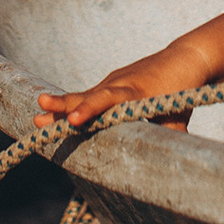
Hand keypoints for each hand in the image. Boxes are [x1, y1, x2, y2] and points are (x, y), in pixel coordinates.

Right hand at [36, 41, 212, 131]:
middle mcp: (120, 84)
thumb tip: (173, 165)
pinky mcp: (109, 85)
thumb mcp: (179, 116)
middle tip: (41, 108)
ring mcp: (112, 83)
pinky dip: (70, 106)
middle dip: (65, 105)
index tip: (75, 121)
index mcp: (137, 91)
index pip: (110, 101)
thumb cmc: (183, 90)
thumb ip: (172, 139)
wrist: (185, 58)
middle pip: (89, 96)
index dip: (91, 110)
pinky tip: (50, 116)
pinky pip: (88, 96)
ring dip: (61, 108)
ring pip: (84, 96)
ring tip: (38, 116)